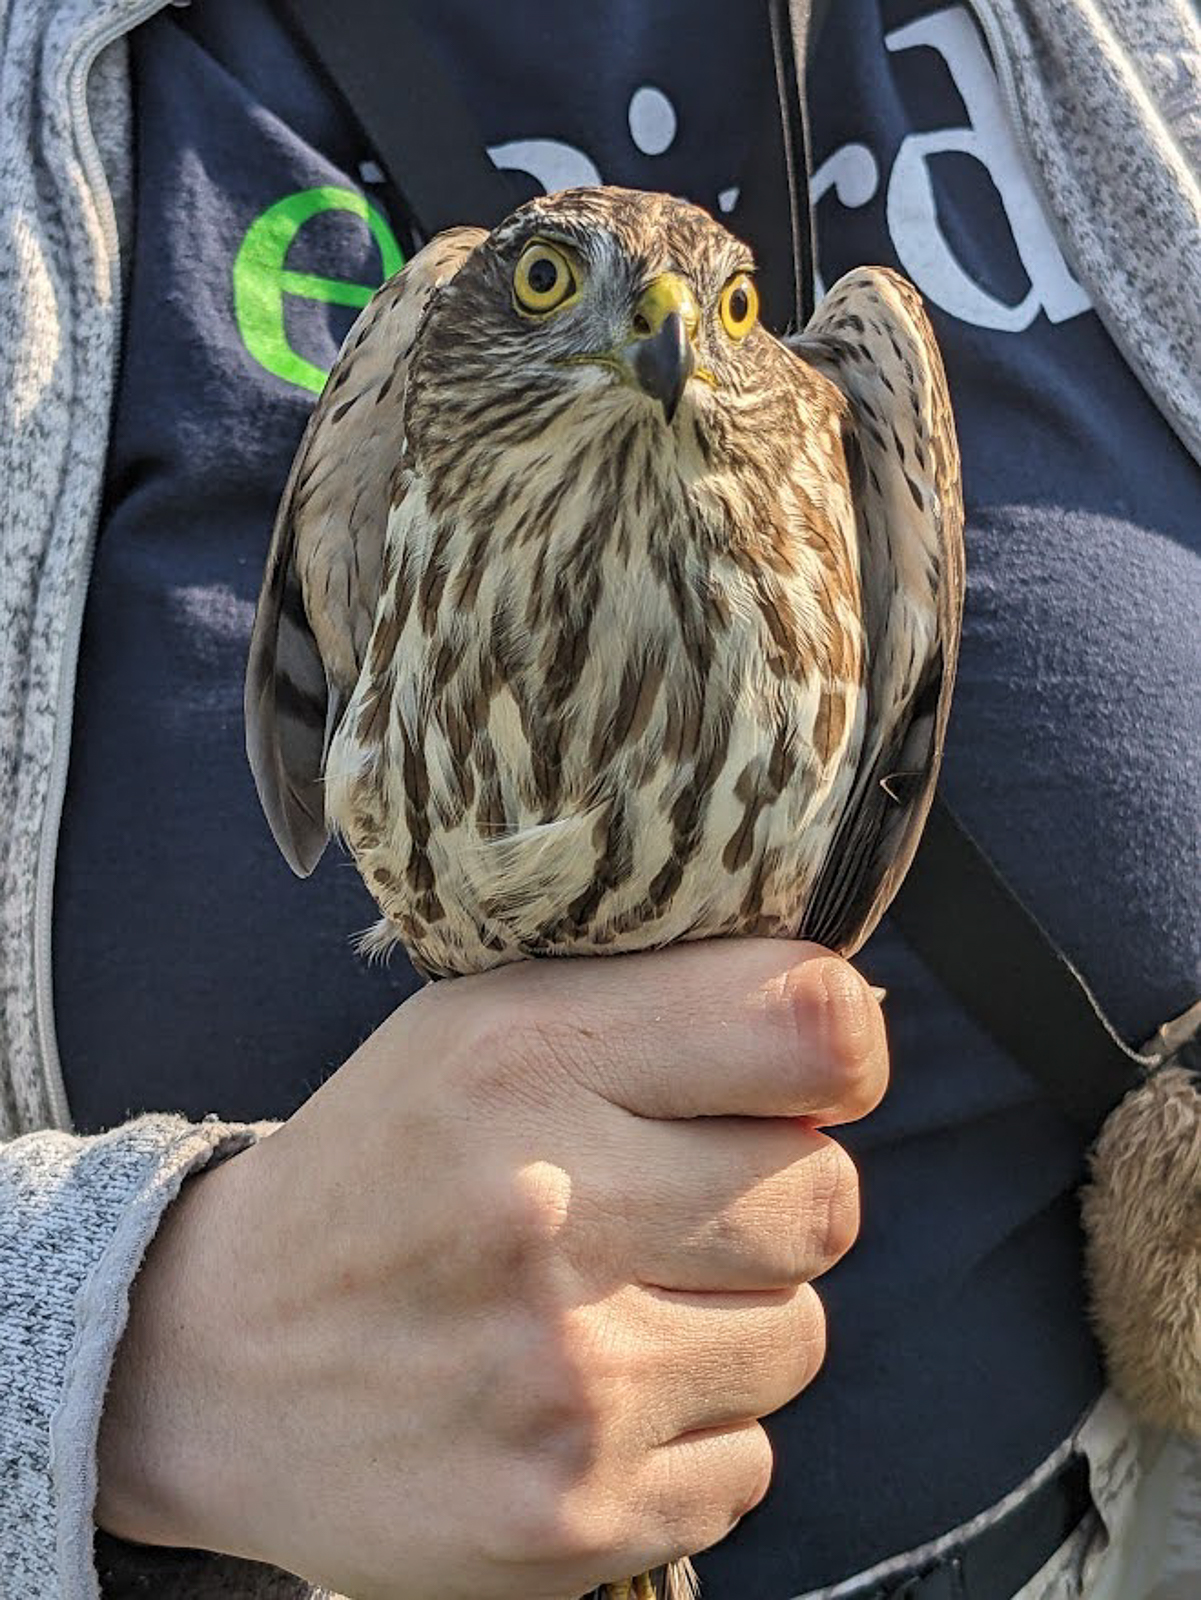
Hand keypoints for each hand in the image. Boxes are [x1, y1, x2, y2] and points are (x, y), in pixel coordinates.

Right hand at [97, 940, 886, 1599]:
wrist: (215, 1363)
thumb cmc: (382, 1170)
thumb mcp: (478, 1029)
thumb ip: (654, 1010)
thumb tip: (842, 1042)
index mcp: (527, 1058)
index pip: (810, 1024)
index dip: (839, 1048)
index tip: (800, 1075)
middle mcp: (551, 1212)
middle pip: (827, 1194)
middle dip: (772, 1193)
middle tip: (669, 1201)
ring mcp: (569, 1382)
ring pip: (802, 1333)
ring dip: (733, 1318)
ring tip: (612, 1304)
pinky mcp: (576, 1517)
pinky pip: (750, 1459)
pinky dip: (690, 1431)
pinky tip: (589, 1400)